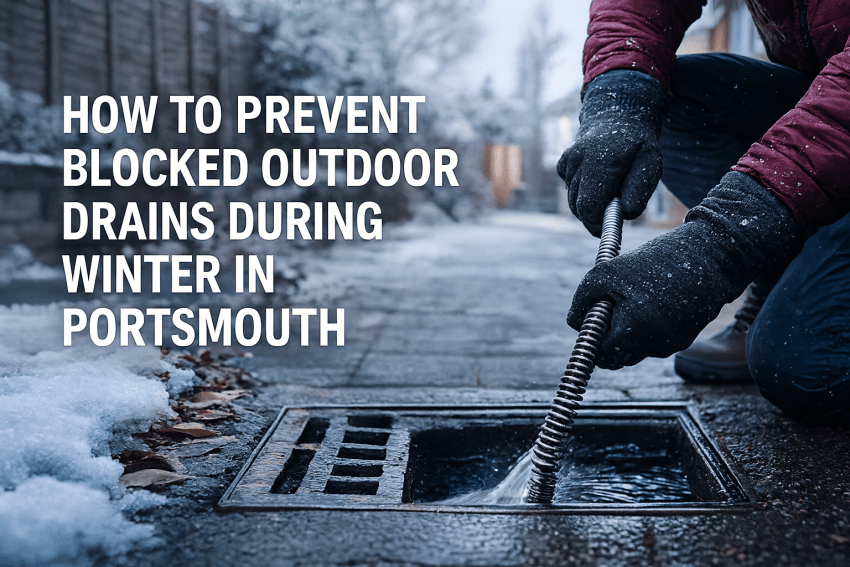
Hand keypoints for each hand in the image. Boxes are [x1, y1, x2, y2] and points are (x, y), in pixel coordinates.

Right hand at [558, 71, 666, 236]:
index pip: (589, 205)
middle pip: (579, 206)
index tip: (607, 230)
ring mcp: (567, 161)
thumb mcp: (651, 164)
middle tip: (613, 211)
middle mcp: (578, 160)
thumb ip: (639, 191)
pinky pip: (571, 190)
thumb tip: (623, 214)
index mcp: (600, 159)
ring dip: (590, 204)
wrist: (618, 115)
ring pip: (574, 200)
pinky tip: (597, 181)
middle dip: (595, 216)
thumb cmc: (637, 144)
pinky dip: (583, 193)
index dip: (597, 223)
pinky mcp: (562, 164)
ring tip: (610, 191)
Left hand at [567, 172, 802, 368]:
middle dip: (608, 334)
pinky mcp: (685, 335)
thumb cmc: (656, 261)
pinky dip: (648, 322)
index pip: (600, 354)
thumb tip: (575, 322)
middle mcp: (655, 345)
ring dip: (628, 328)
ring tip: (634, 294)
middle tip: (609, 304)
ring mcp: (673, 343)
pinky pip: (655, 337)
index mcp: (635, 332)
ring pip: (636, 346)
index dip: (592, 335)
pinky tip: (655, 297)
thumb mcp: (607, 273)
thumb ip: (583, 300)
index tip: (592, 316)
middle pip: (618, 354)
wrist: (713, 254)